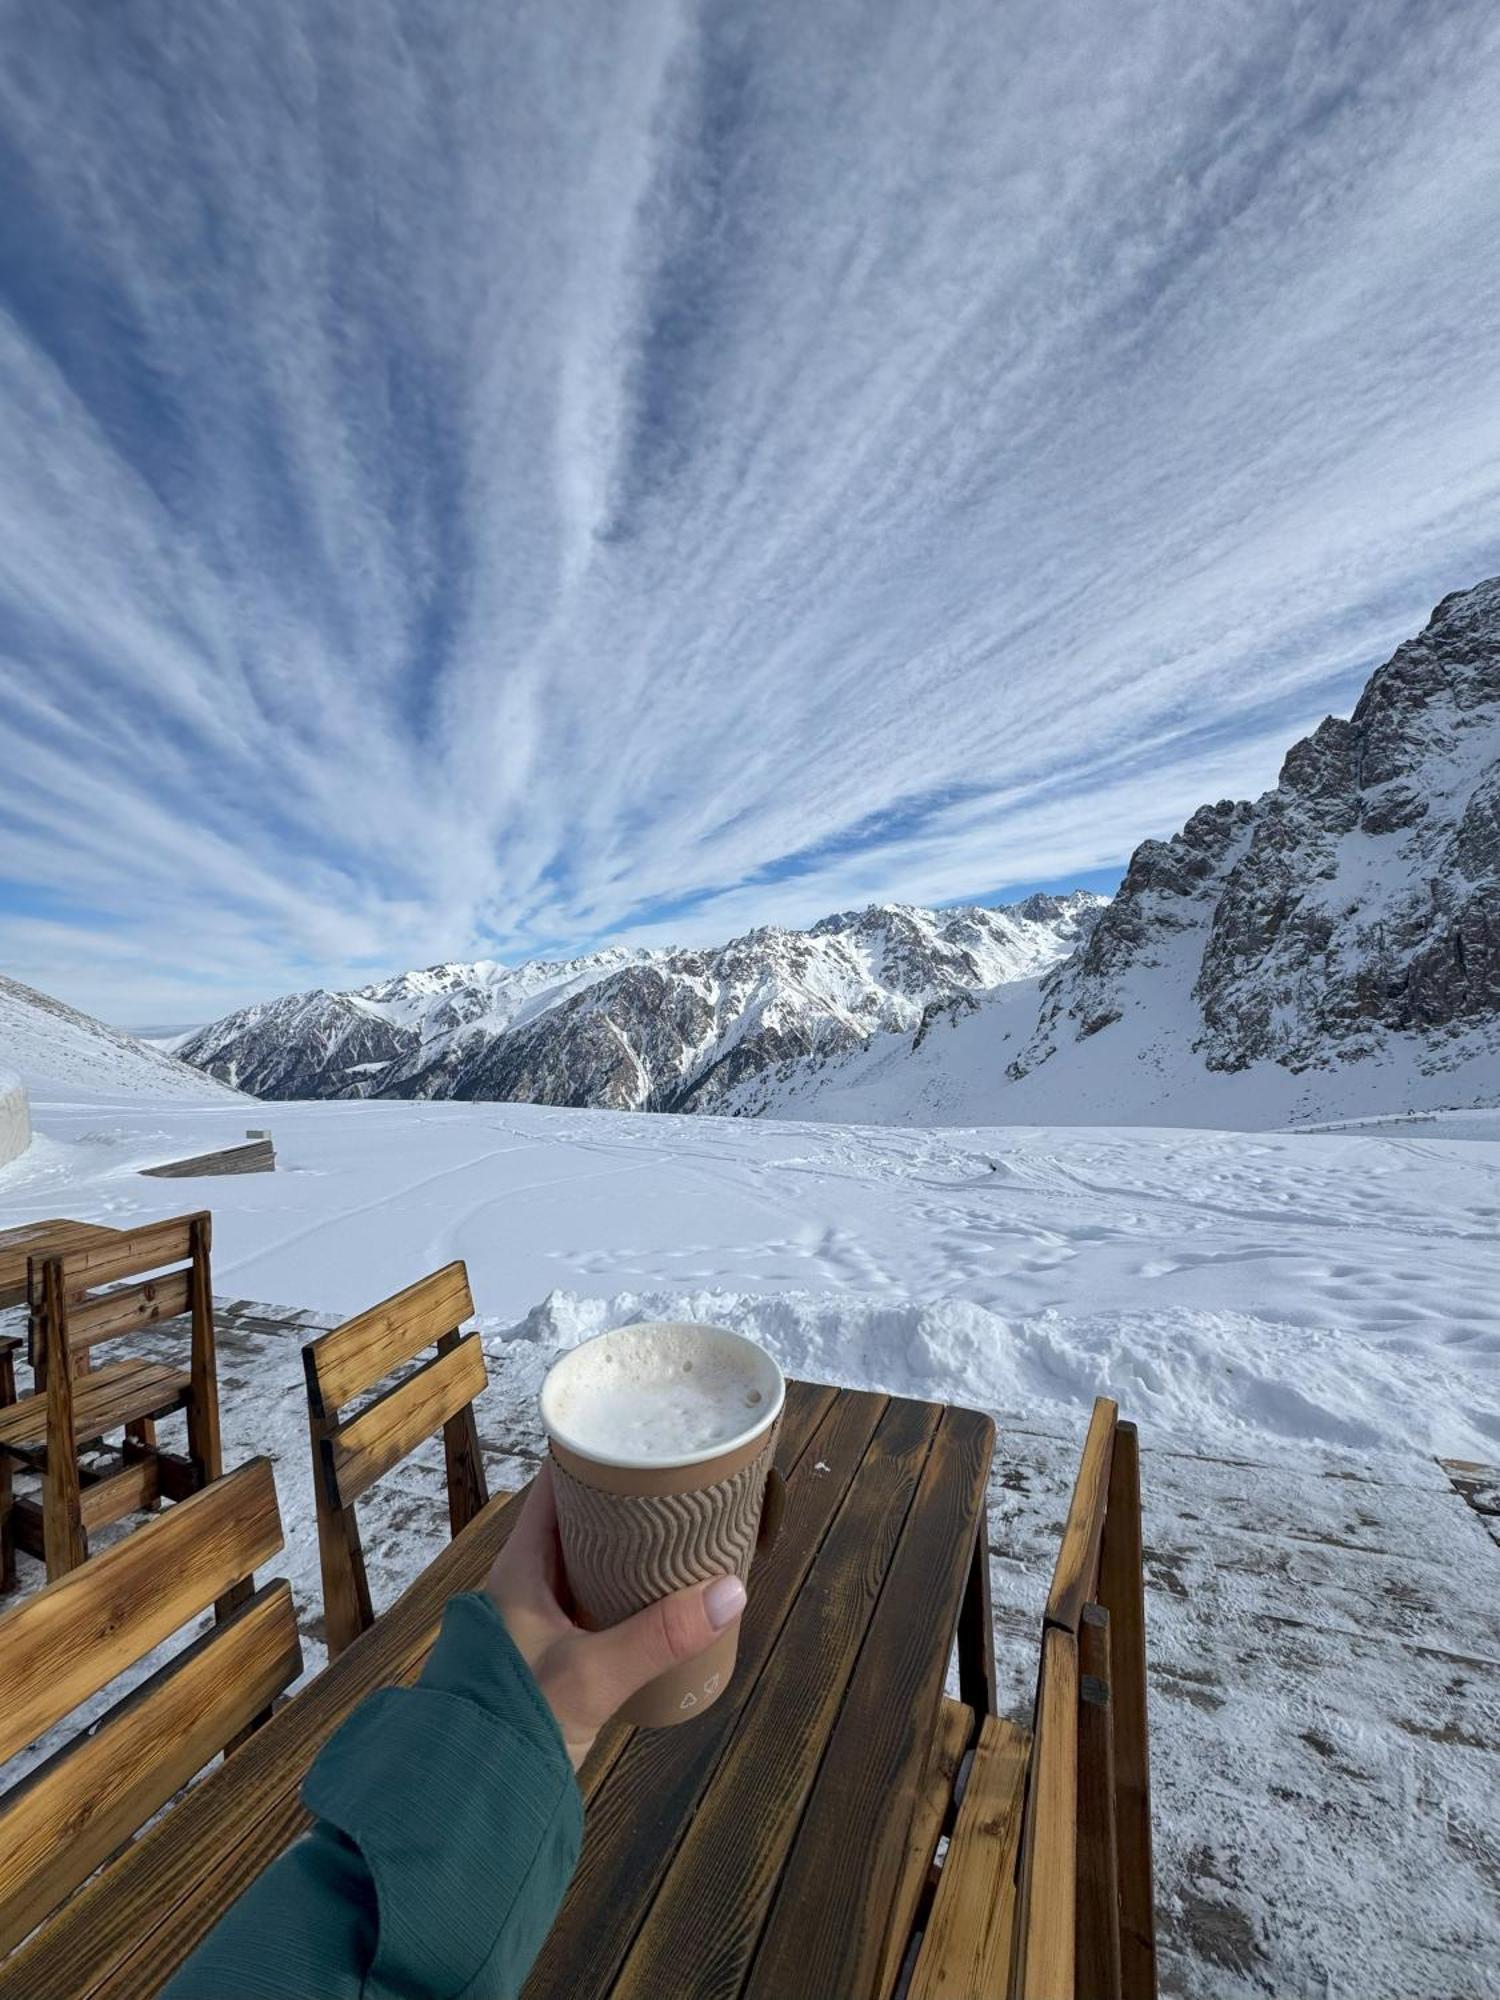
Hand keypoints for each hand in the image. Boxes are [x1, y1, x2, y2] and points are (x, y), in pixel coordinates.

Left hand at [484, 1461, 745, 1768]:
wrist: (470, 1805)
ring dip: (629, 1554)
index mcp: (519, 1570)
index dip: (594, 1460)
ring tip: (682, 1536)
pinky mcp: (555, 1662)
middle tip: (679, 1487)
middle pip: (577, 1527)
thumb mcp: (591, 1676)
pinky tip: (663, 1603)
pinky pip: (595, 1609)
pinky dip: (627, 1596)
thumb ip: (658, 1636)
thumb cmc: (515, 1720)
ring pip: (588, 1570)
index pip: (555, 1490)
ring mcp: (538, 1627)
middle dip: (625, 1507)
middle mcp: (524, 1589)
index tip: (641, 1440)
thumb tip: (733, 1589)